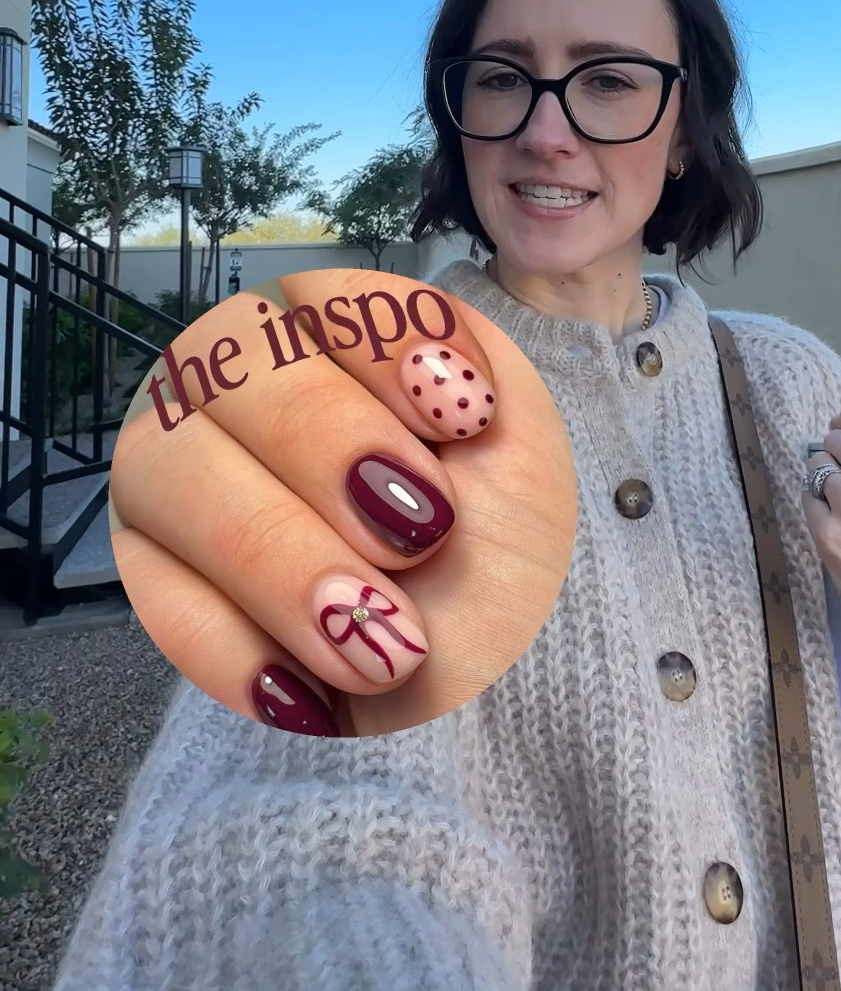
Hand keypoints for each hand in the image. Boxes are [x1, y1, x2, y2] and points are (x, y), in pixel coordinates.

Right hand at [110, 270, 577, 737]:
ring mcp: (185, 481)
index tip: (469, 420)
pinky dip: (238, 651)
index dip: (386, 347)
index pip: (324, 293)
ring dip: (276, 560)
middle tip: (424, 538)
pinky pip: (159, 598)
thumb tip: (449, 384)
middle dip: (327, 449)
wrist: (501, 697)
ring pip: (170, 472)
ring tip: (382, 647)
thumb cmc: (512, 561)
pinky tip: (316, 697)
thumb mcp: (531, 462)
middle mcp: (247, 391)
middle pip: (230, 365)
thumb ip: (485, 391)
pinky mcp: (158, 580)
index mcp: (343, 344)